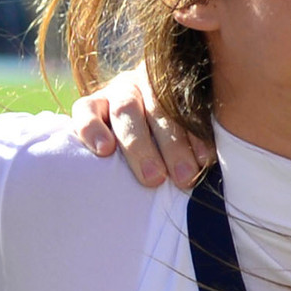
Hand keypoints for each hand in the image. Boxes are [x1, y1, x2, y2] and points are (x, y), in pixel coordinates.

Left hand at [68, 68, 213, 188]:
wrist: (162, 109)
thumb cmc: (127, 147)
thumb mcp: (110, 149)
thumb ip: (105, 165)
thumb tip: (99, 203)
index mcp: (97, 105)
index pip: (86, 110)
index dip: (92, 128)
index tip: (104, 150)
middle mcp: (123, 92)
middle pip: (126, 111)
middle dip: (139, 146)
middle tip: (153, 179)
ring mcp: (155, 87)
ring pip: (161, 110)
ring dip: (173, 145)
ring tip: (184, 177)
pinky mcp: (184, 92)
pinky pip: (193, 111)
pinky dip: (198, 138)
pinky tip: (203, 160)